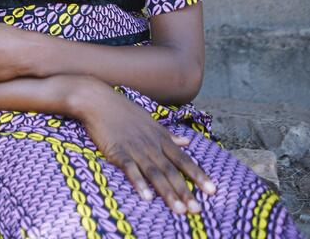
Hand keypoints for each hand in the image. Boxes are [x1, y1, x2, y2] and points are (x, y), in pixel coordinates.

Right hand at [71, 78, 215, 213]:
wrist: (97, 100)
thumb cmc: (123, 110)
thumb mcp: (149, 121)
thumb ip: (168, 134)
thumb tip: (187, 141)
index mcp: (160, 138)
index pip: (183, 159)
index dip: (198, 175)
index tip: (213, 191)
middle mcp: (151, 145)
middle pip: (171, 170)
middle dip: (185, 191)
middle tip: (197, 210)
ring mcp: (135, 148)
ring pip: (155, 173)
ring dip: (167, 192)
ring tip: (179, 210)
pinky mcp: (117, 151)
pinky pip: (130, 169)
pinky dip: (139, 182)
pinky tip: (147, 197)